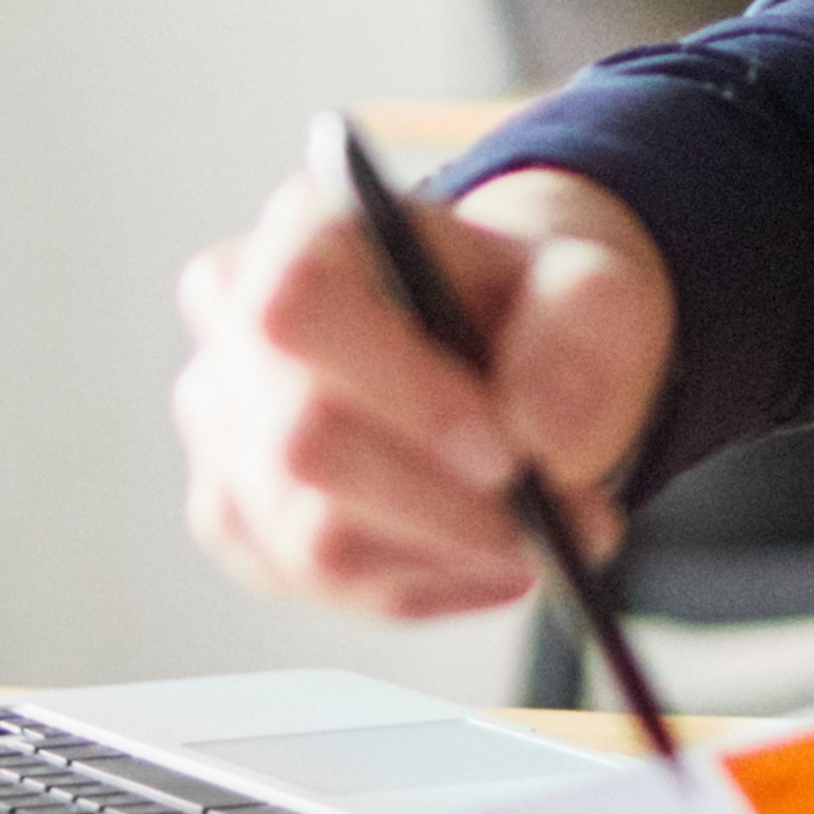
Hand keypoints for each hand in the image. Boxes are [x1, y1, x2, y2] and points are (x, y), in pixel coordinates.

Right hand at [167, 156, 669, 619]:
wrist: (508, 342)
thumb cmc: (534, 305)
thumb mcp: (593, 289)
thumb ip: (577, 333)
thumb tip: (537, 432)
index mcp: (307, 228)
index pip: (297, 310)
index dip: (398, 393)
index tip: (508, 452)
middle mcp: (233, 319)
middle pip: (302, 447)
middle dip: (448, 505)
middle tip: (566, 520)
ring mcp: (221, 422)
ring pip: (309, 537)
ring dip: (448, 555)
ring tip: (543, 538)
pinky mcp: (234, 512)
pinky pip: (313, 583)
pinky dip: (419, 585)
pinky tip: (487, 559)